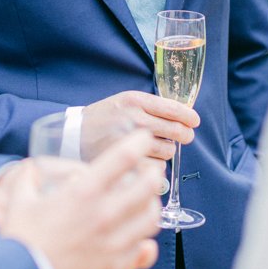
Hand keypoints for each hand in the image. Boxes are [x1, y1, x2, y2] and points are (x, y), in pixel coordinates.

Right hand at [0, 129, 161, 268]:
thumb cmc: (22, 242)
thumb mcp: (19, 201)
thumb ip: (28, 178)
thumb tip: (32, 167)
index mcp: (83, 194)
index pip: (122, 158)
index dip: (138, 142)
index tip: (143, 138)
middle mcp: (104, 215)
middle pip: (147, 187)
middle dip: (153, 174)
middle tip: (152, 171)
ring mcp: (113, 244)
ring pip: (150, 219)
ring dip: (152, 206)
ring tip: (147, 202)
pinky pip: (141, 250)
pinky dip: (142, 239)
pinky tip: (136, 236)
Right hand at [82, 90, 198, 163]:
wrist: (73, 135)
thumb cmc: (102, 118)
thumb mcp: (123, 101)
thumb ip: (149, 106)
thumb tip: (182, 115)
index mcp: (135, 100)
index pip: (173, 108)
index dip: (189, 116)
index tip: (194, 121)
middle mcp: (134, 118)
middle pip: (176, 130)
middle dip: (184, 135)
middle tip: (184, 137)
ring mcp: (131, 142)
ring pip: (169, 151)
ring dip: (167, 151)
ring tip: (155, 149)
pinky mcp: (128, 162)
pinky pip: (157, 168)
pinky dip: (155, 166)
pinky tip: (146, 161)